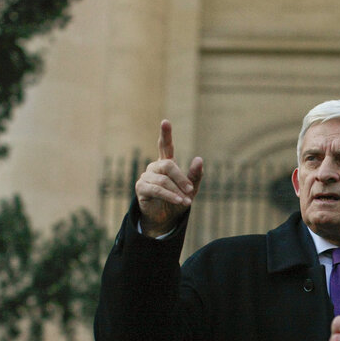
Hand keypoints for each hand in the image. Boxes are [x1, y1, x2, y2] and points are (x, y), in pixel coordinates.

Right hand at [135, 120, 203, 236]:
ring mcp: (146, 176)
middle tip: (191, 190)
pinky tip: (179, 201)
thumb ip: (195, 175)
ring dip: (177, 191)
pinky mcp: (141, 188)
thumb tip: (199, 159)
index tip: (165, 122)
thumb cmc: (178, 200)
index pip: (165, 146)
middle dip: (181, 178)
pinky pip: (157, 189)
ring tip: (186, 201)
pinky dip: (169, 195)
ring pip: (163, 180)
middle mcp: (155, 167)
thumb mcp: (191, 189)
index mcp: (166, 163)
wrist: (165, 218)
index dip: (165, 134)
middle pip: (168, 165)